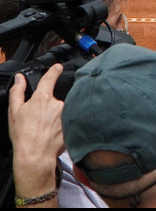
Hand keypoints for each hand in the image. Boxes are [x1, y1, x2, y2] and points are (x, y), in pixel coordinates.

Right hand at [8, 65, 64, 200]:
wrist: (36, 155)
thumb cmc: (24, 135)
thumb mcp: (14, 111)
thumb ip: (17, 92)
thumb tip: (19, 79)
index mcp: (43, 98)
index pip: (50, 78)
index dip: (54, 70)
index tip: (58, 67)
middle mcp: (58, 103)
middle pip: (56, 98)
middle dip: (50, 106)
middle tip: (41, 120)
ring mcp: (67, 113)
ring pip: (63, 109)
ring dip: (56, 116)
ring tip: (47, 129)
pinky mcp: (74, 123)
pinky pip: (70, 118)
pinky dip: (63, 124)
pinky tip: (54, 133)